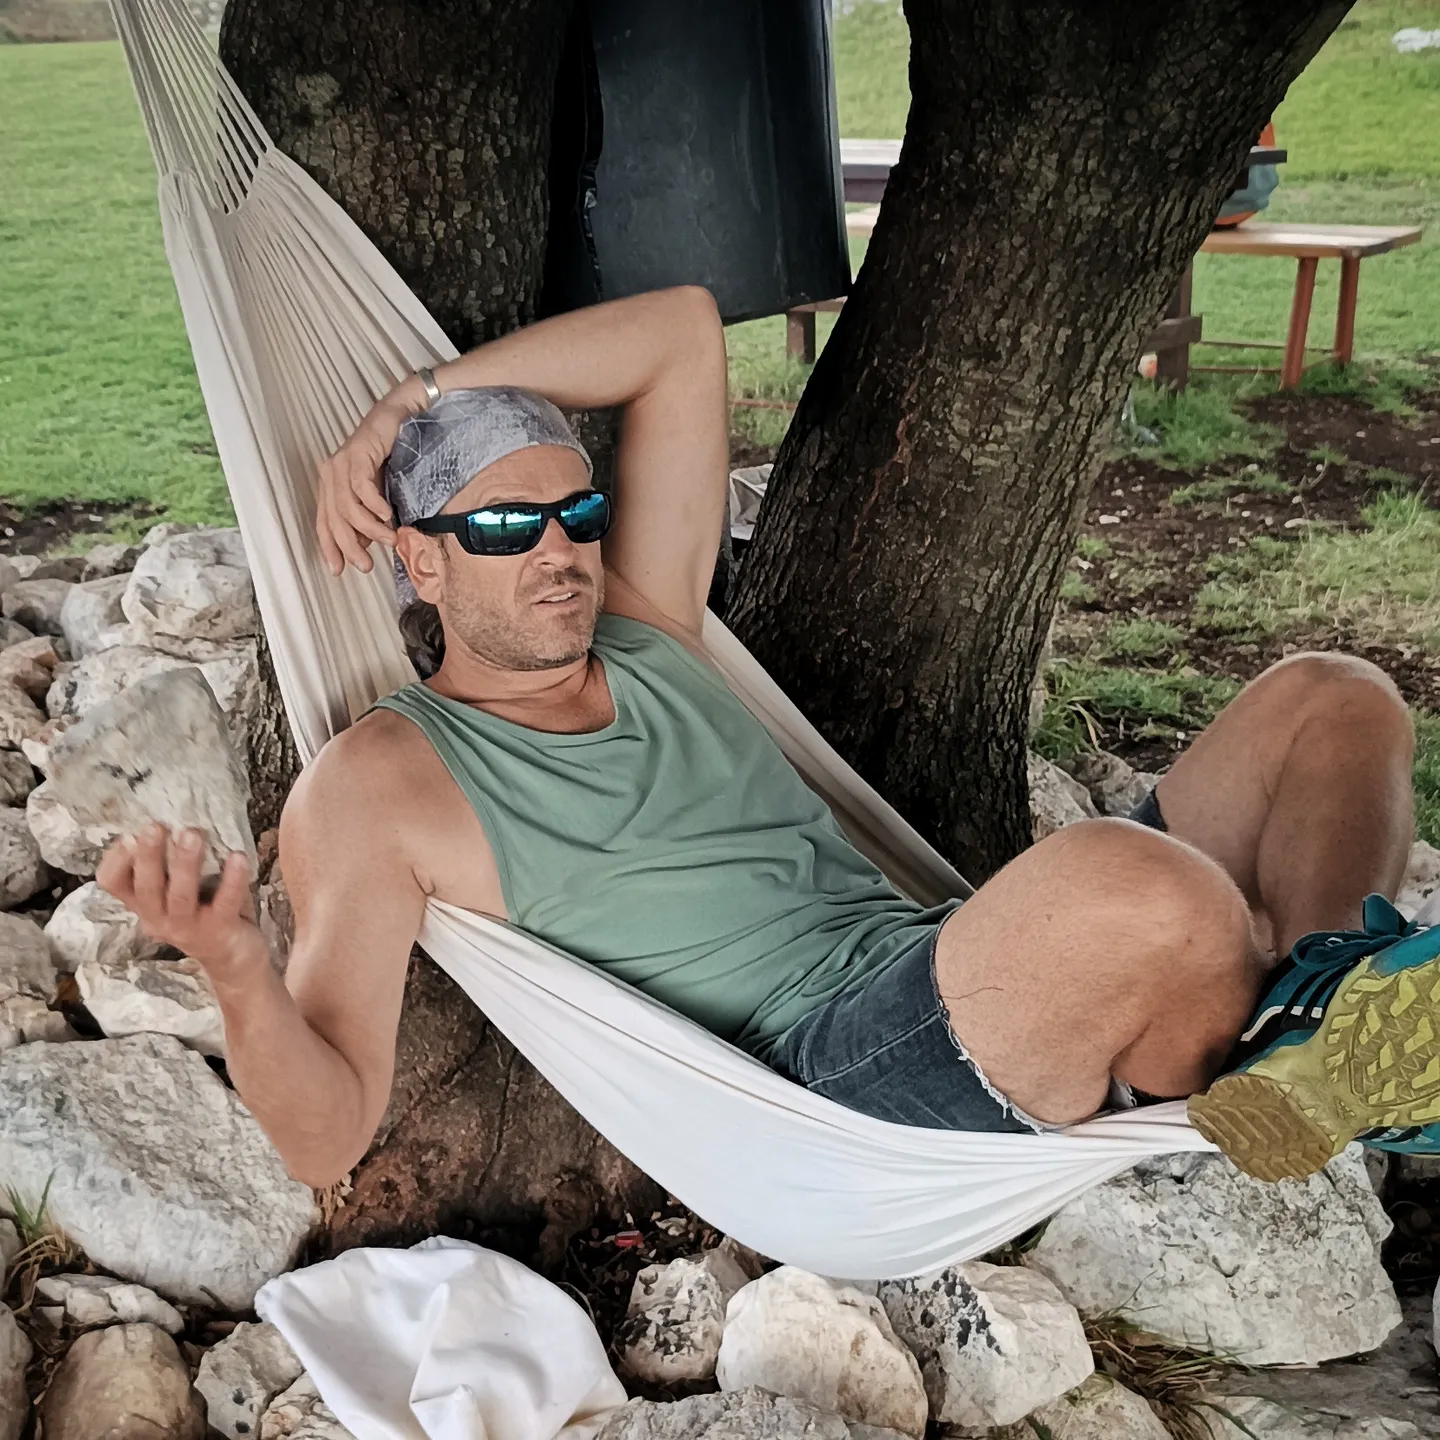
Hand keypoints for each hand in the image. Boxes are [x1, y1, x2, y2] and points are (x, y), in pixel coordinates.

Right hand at [96, 824, 268, 985]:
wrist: (235, 961)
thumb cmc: (205, 913)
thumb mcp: (178, 891)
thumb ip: (171, 865)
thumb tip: (175, 818)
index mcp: (145, 904)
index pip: (113, 884)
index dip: (116, 861)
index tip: (127, 835)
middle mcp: (158, 918)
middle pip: (146, 887)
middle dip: (149, 856)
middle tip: (154, 826)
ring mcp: (188, 928)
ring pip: (181, 896)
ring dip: (185, 864)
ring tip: (192, 835)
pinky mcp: (219, 931)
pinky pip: (224, 903)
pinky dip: (232, 880)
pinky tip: (238, 857)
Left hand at [316, 395, 411, 575]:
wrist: (399, 419)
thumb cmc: (388, 456)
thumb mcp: (376, 493)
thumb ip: (367, 517)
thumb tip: (366, 545)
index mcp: (330, 485)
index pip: (324, 522)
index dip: (330, 547)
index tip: (339, 571)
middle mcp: (330, 475)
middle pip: (334, 519)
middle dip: (350, 546)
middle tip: (367, 565)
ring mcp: (341, 464)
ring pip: (348, 507)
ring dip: (369, 529)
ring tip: (389, 539)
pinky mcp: (357, 454)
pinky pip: (361, 487)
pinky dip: (374, 505)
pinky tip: (387, 515)